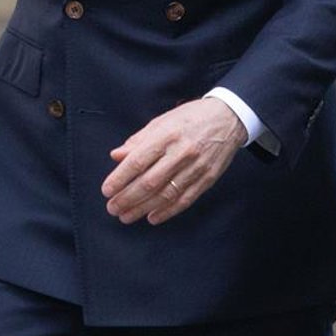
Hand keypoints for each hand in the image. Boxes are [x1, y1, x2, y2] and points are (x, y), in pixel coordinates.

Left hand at [101, 98, 247, 225]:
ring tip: (126, 216)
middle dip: (128, 198)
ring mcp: (196, 167)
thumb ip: (138, 140)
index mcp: (166, 135)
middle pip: (150, 181)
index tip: (107, 190)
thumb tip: (116, 156)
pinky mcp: (207, 179)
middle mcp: (181, 152)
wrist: (228, 118)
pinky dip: (167, 211)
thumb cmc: (190, 118)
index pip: (138, 161)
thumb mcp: (161, 122)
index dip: (120, 178)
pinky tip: (152, 217)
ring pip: (166, 194)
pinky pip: (185, 199)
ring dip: (143, 208)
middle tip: (113, 208)